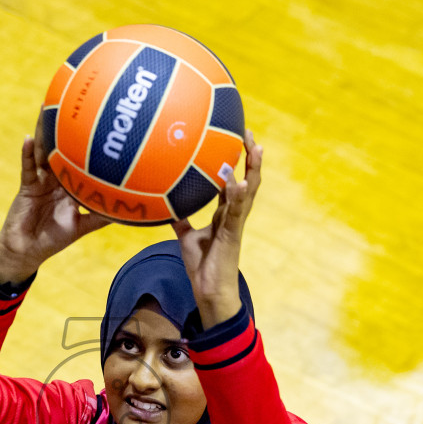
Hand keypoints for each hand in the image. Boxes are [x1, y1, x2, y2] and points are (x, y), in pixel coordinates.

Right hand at [0, 120, 111, 285]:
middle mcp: (56, 179)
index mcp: (70, 186)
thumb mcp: (82, 227)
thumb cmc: (53, 239)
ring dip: (45, 134)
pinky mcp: (27, 186)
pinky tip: (29, 138)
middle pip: (61, 150)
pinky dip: (27, 154)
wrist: (27, 251)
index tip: (100, 128)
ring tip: (48, 112)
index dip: (87, 146)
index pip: (80, 162)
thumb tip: (127, 213)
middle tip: (72, 106)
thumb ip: (100, 218)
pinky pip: (27, 167)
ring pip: (43, 153)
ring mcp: (40, 180)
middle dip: (64, 131)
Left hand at [171, 129, 262, 327]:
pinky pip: (235, 212)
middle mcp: (233, 215)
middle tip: (249, 133)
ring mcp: (235, 224)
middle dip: (250, 157)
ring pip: (248, 192)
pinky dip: (237, 196)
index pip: (232, 181)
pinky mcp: (231, 235)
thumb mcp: (187, 238)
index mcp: (224, 214)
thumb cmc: (201, 267)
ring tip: (256, 148)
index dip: (236, 161)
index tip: (236, 138)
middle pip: (247, 180)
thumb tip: (166, 207)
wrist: (208, 291)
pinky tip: (240, 181)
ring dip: (253, 169)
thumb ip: (181, 221)